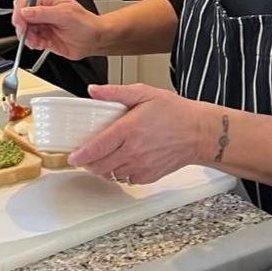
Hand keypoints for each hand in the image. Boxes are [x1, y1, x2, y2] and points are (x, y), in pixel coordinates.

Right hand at [11, 0, 107, 59]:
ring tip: (36, 41)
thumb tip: (25, 11)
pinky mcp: (45, 39)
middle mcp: (43, 13)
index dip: (20, 12)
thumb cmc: (86, 23)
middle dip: (22, 26)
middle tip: (26, 33)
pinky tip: (39, 44)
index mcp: (47, 2)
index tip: (21, 22)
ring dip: (27, 37)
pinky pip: (32, 41)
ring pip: (25, 31)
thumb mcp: (65, 14)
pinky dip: (32, 44)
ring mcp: (44, 26)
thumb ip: (43, 13)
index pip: (25, 2)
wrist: (95, 40)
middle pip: (22, 17)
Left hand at [68, 83, 215, 185]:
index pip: (97, 148)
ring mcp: (141, 166)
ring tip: (102, 158)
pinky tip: (121, 162)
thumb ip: (116, 92)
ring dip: (102, 169)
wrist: (198, 133)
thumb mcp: (145, 93)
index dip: (81, 155)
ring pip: (111, 175)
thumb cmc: (175, 112)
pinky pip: (126, 180)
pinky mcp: (148, 176)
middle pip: (100, 166)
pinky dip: (118, 174)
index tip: (72, 156)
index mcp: (129, 130)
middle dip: (88, 163)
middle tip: (85, 156)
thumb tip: (94, 90)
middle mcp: (133, 151)